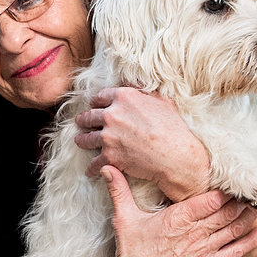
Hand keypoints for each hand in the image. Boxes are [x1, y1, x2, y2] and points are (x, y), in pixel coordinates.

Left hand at [75, 88, 210, 200]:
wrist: (176, 154)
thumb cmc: (173, 127)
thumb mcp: (162, 100)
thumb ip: (144, 92)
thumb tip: (136, 86)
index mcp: (123, 97)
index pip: (101, 97)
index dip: (97, 102)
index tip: (95, 105)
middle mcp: (112, 115)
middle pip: (89, 116)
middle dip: (83, 120)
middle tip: (80, 122)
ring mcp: (108, 136)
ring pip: (86, 139)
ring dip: (82, 140)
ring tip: (80, 141)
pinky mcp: (109, 156)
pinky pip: (94, 163)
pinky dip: (91, 168)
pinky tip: (90, 171)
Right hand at [101, 166, 256, 256]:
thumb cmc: (132, 253)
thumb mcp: (124, 218)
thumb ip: (118, 190)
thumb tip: (106, 168)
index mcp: (178, 218)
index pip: (210, 200)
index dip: (227, 189)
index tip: (237, 177)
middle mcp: (195, 233)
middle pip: (227, 212)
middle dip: (243, 199)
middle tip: (256, 187)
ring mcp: (204, 250)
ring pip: (234, 229)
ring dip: (249, 215)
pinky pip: (235, 252)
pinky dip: (250, 241)